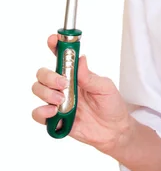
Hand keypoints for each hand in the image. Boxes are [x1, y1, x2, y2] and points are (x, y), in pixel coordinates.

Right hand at [32, 34, 132, 152]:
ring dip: (46, 93)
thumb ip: (90, 76)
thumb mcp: (105, 87)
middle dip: (49, 76)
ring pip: (37, 89)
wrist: (113, 131)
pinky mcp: (54, 119)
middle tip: (63, 83)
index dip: (54, 46)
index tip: (53, 40)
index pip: (60, 57)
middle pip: (43, 73)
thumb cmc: (110, 104)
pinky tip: (54, 112)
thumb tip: (80, 59)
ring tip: (61, 100)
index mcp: (75, 74)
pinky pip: (37, 113)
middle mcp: (63, 86)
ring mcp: (57, 101)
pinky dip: (42, 111)